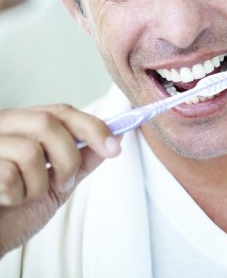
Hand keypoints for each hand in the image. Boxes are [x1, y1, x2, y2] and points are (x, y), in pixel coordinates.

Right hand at [0, 104, 120, 257]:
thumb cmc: (13, 215)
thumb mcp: (56, 186)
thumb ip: (81, 161)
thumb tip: (115, 138)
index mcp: (22, 126)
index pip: (61, 112)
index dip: (92, 126)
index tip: (114, 147)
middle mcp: (3, 126)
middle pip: (49, 121)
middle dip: (68, 158)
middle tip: (64, 183)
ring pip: (31, 150)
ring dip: (39, 184)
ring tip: (26, 197)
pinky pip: (9, 174)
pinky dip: (17, 195)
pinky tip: (6, 201)